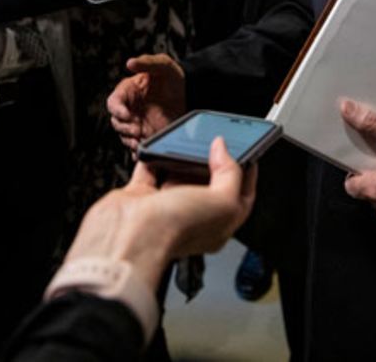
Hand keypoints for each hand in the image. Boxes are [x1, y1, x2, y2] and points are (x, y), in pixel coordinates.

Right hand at [62, 137, 256, 289]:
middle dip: (215, 161)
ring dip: (185, 157)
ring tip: (192, 139)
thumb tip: (222, 149)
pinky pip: (151, 170)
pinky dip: (154, 157)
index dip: (246, 173)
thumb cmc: (174, 230)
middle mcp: (192, 216)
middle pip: (209, 184)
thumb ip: (230, 174)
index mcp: (218, 224)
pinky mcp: (142, 196)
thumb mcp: (222, 202)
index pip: (239, 196)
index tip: (247, 149)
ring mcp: (165, 206)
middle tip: (217, 141)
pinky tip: (161, 146)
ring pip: (180, 175)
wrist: (128, 236)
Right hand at [107, 53, 186, 151]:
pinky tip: (144, 152)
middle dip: (124, 128)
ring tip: (140, 143)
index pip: (113, 103)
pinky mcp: (148, 135)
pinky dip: (139, 151)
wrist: (192, 93)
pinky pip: (138, 146)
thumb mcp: (163, 65)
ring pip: (125, 136)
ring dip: (130, 141)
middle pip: (117, 122)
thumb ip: (147, 63)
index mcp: (128, 92)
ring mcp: (138, 123)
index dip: (117, 109)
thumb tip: (130, 62)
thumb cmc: (175, 77)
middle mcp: (130, 109)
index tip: (126, 114)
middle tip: (137, 131)